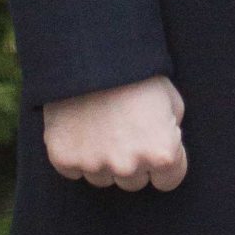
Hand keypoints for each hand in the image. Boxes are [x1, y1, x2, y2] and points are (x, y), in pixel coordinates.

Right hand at [43, 75, 187, 191]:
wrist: (93, 52)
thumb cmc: (140, 72)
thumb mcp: (171, 99)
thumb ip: (170, 132)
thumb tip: (164, 146)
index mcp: (162, 153)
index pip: (170, 180)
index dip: (166, 160)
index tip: (157, 143)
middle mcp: (129, 167)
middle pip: (134, 181)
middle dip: (134, 160)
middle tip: (127, 128)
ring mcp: (94, 166)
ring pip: (104, 178)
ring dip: (104, 159)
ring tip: (103, 123)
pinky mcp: (64, 160)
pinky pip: (74, 169)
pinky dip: (77, 153)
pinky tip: (81, 126)